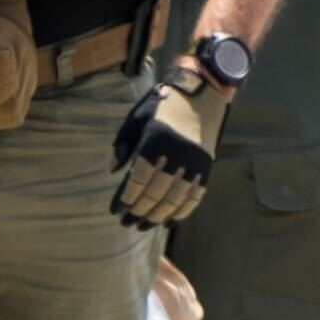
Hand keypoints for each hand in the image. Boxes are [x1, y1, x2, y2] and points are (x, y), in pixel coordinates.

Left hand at [111, 67, 230, 228]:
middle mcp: (175, 158)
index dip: (125, 199)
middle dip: (138, 212)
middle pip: (154, 195)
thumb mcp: (136, 118)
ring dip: (158, 217)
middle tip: (126, 223)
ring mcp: (193, 166)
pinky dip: (182, 212)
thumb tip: (112, 171)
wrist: (201, 93)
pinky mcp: (206, 168)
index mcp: (154, 144)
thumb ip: (123, 145)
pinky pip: (194, 197)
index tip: (115, 211)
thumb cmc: (163, 105)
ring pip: (174, 201)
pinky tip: (170, 221)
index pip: (136, 182)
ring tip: (144, 226)